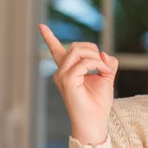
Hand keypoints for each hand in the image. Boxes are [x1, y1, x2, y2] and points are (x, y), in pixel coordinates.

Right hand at [38, 24, 118, 144]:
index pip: (56, 50)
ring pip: (78, 51)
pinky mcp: (67, 81)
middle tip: (106, 66)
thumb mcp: (106, 77)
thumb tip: (104, 53)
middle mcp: (62, 72)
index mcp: (69, 70)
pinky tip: (104, 73)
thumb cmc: (99, 103)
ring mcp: (62, 76)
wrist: (95, 121)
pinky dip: (97, 64)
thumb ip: (106, 63)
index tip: (41, 25)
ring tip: (105, 70)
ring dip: (96, 58)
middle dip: (94, 50)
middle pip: (76, 46)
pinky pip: (83, 63)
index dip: (49, 37)